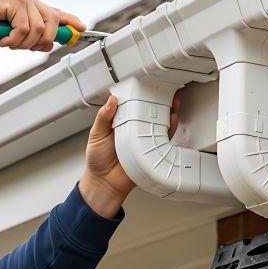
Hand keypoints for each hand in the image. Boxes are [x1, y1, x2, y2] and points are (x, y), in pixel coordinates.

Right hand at [0, 0, 85, 51]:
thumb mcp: (13, 35)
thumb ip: (31, 38)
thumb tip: (48, 44)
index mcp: (32, 8)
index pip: (56, 14)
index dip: (70, 22)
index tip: (82, 28)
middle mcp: (31, 1)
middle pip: (53, 25)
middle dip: (42, 42)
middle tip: (24, 47)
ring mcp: (25, 0)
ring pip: (39, 30)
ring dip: (23, 43)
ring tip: (9, 42)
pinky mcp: (17, 1)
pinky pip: (25, 29)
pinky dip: (14, 40)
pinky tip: (4, 39)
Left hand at [79, 94, 180, 217]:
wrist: (104, 183)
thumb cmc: (97, 160)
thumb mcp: (96, 134)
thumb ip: (103, 118)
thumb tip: (111, 101)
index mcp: (121, 122)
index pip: (132, 105)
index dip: (139, 95)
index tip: (145, 86)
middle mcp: (134, 129)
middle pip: (149, 112)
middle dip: (159, 102)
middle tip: (164, 93)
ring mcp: (143, 140)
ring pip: (159, 124)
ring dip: (167, 114)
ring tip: (171, 105)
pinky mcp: (150, 152)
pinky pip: (163, 140)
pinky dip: (169, 131)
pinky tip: (170, 123)